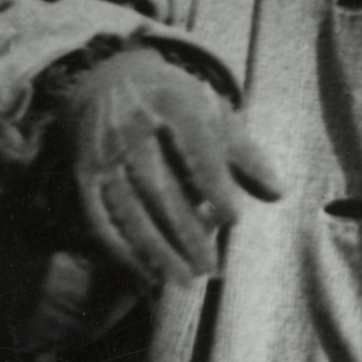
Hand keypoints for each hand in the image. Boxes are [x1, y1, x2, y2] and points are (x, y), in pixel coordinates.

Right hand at [56, 48, 283, 284]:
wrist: (108, 82)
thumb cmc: (174, 105)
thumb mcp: (212, 112)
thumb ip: (245, 153)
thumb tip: (277, 193)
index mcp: (171, 102)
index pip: (194, 146)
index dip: (213, 184)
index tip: (234, 219)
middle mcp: (131, 126)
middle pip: (158, 186)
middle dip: (185, 231)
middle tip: (211, 266)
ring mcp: (103, 153)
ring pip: (127, 209)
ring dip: (156, 249)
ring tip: (185, 279)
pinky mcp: (85, 176)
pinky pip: (100, 220)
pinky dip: (123, 251)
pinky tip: (149, 273)